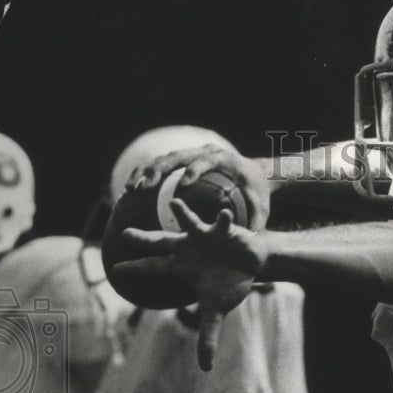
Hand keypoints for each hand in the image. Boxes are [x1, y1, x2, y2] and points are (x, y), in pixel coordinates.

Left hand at [113, 202, 266, 369]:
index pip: (153, 268)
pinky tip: (225, 215)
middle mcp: (187, 248)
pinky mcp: (224, 230)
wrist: (249, 262)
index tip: (116, 270)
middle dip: (144, 239)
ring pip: (190, 223)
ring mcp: (204, 237)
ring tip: (175, 204)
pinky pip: (223, 223)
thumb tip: (205, 368)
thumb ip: (208, 336)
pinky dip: (225, 220)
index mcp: (181, 266)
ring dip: (184, 214)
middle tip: (124, 234)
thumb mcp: (216, 311)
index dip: (136, 269)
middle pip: (161, 242)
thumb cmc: (228, 283)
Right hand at [127, 143, 270, 229]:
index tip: (183, 184)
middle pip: (178, 156)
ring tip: (132, 189)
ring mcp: (192, 154)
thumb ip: (258, 222)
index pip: (205, 161)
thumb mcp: (261, 208)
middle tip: (146, 186)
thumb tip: (254, 240)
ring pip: (164, 158)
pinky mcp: (183, 160)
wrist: (255, 174)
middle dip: (160, 170)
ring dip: (146, 172)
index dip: (194, 170)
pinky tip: (132, 190)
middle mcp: (205, 152)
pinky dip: (145, 175)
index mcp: (223, 159)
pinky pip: (160, 165)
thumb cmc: (257, 193)